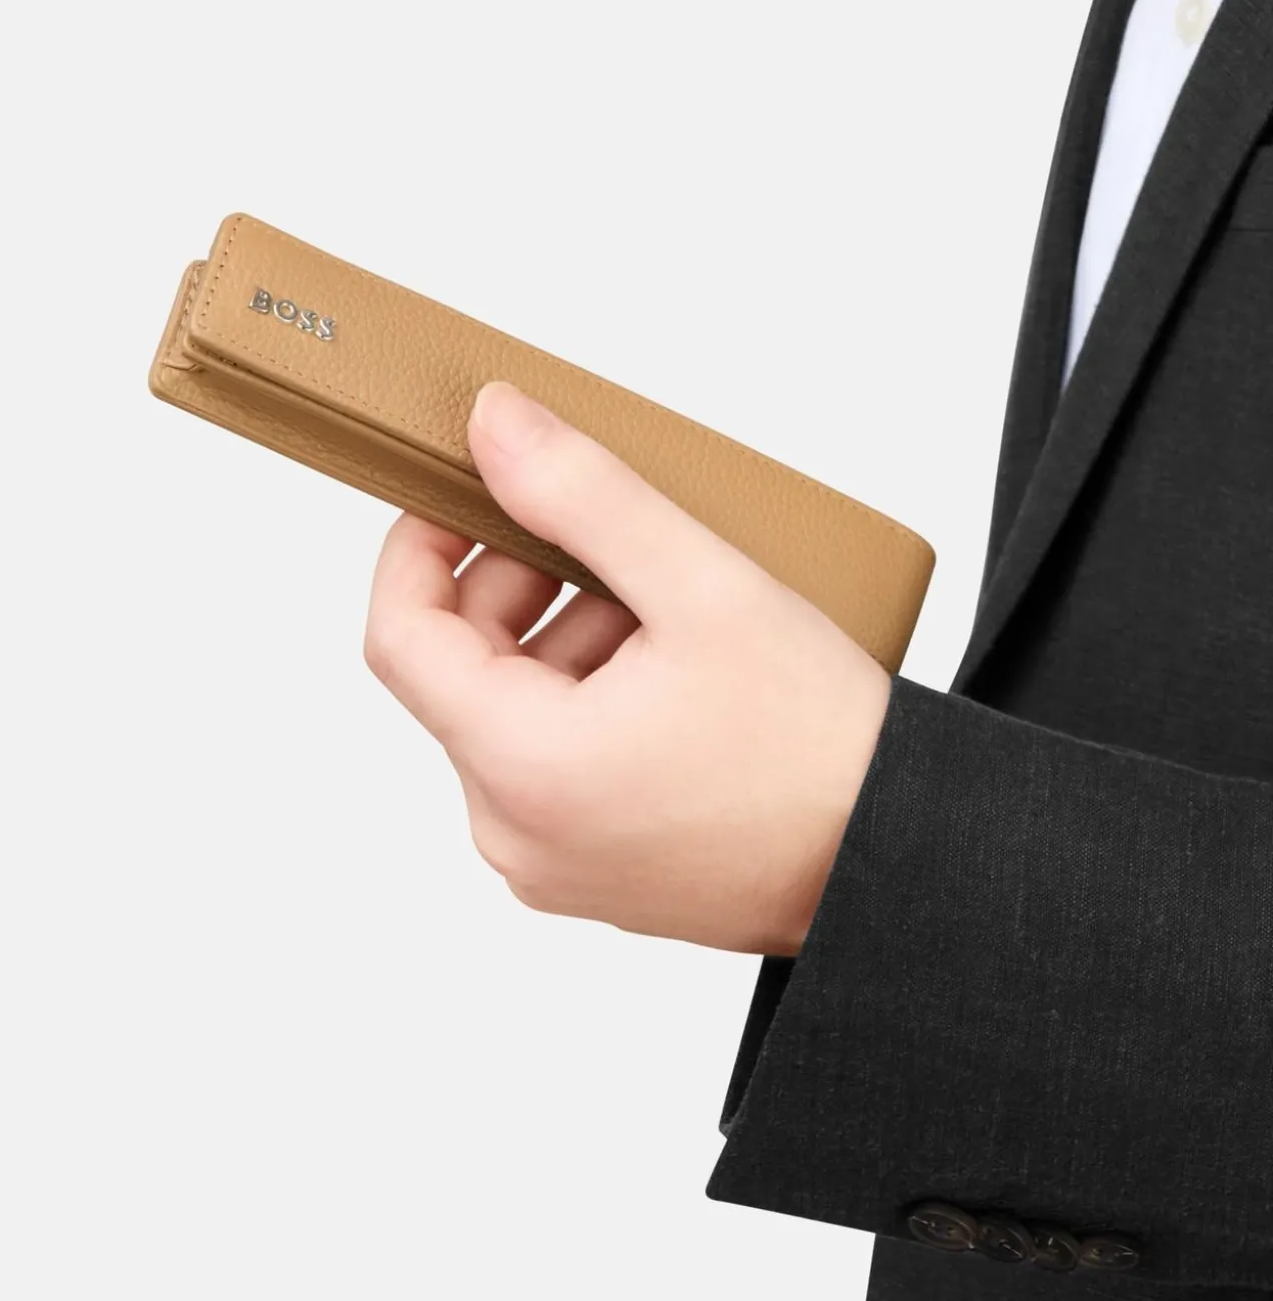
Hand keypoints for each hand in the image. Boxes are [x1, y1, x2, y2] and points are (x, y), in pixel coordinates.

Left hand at [363, 382, 891, 954]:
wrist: (899, 860)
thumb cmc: (820, 746)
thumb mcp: (702, 588)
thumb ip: (583, 495)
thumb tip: (495, 426)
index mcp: (523, 768)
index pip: (400, 637)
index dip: (416, 547)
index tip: (460, 493)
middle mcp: (517, 833)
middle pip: (460, 674)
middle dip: (516, 587)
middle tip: (598, 539)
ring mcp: (552, 864)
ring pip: (511, 717)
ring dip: (563, 641)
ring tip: (660, 612)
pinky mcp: (592, 875)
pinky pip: (551, 767)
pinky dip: (587, 703)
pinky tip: (669, 673)